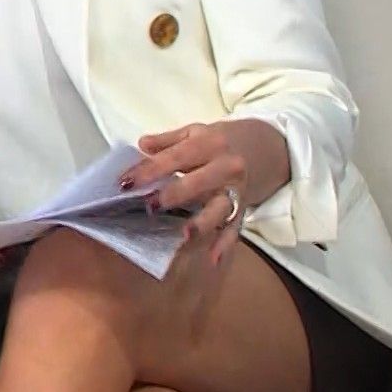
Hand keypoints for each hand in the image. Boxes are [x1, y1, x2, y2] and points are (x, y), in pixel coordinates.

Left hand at [121, 119, 290, 265]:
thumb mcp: (195, 132)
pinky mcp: (243, 208)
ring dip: (202, 222)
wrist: (266, 147)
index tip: (126, 182)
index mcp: (209, 143)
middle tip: (149, 206)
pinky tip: (212, 259)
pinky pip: (234, 229)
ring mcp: (236, 190)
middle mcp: (226, 166)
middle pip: (198, 182)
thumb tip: (141, 145)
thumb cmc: (220, 141)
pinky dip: (225, 244)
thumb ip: (167, 140)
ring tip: (184, 235)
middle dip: (173, 195)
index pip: (175, 157)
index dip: (150, 170)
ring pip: (219, 208)